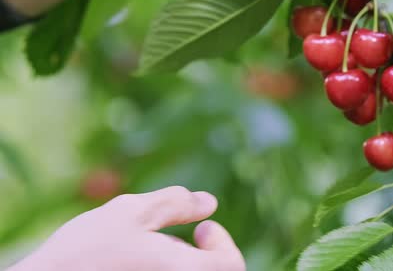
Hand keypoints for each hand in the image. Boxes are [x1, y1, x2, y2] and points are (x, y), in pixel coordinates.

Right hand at [8, 186, 244, 270]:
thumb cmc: (86, 251)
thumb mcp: (132, 213)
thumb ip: (176, 204)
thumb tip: (209, 202)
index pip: (232, 265)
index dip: (224, 242)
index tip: (202, 227)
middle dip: (201, 251)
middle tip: (178, 234)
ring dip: (179, 260)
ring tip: (147, 247)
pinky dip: (164, 269)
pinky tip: (136, 261)